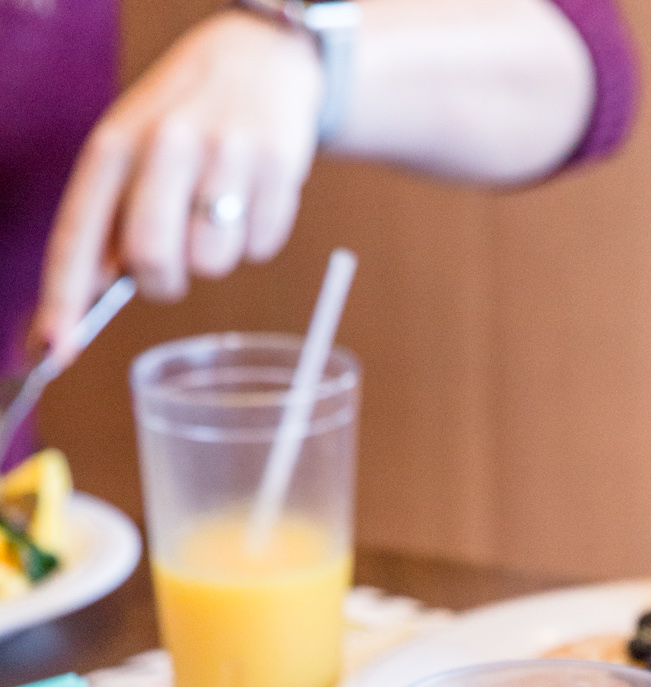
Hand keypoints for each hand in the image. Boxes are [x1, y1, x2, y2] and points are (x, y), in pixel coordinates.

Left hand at [35, 13, 321, 356]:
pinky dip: (255, 238)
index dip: (65, 297)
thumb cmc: (186, 118)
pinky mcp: (278, 166)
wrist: (259, 58)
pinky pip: (260, 246)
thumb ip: (111, 217)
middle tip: (173, 267)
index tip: (57, 348)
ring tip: (219, 211)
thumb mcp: (132, 150)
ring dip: (215, 257)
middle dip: (163, 282)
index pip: (79, 233)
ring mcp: (225, 152)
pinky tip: (252, 196)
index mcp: (115, 142)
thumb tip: (91, 293)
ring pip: (213, 262)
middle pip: (152, 259)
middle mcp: (166, 143)